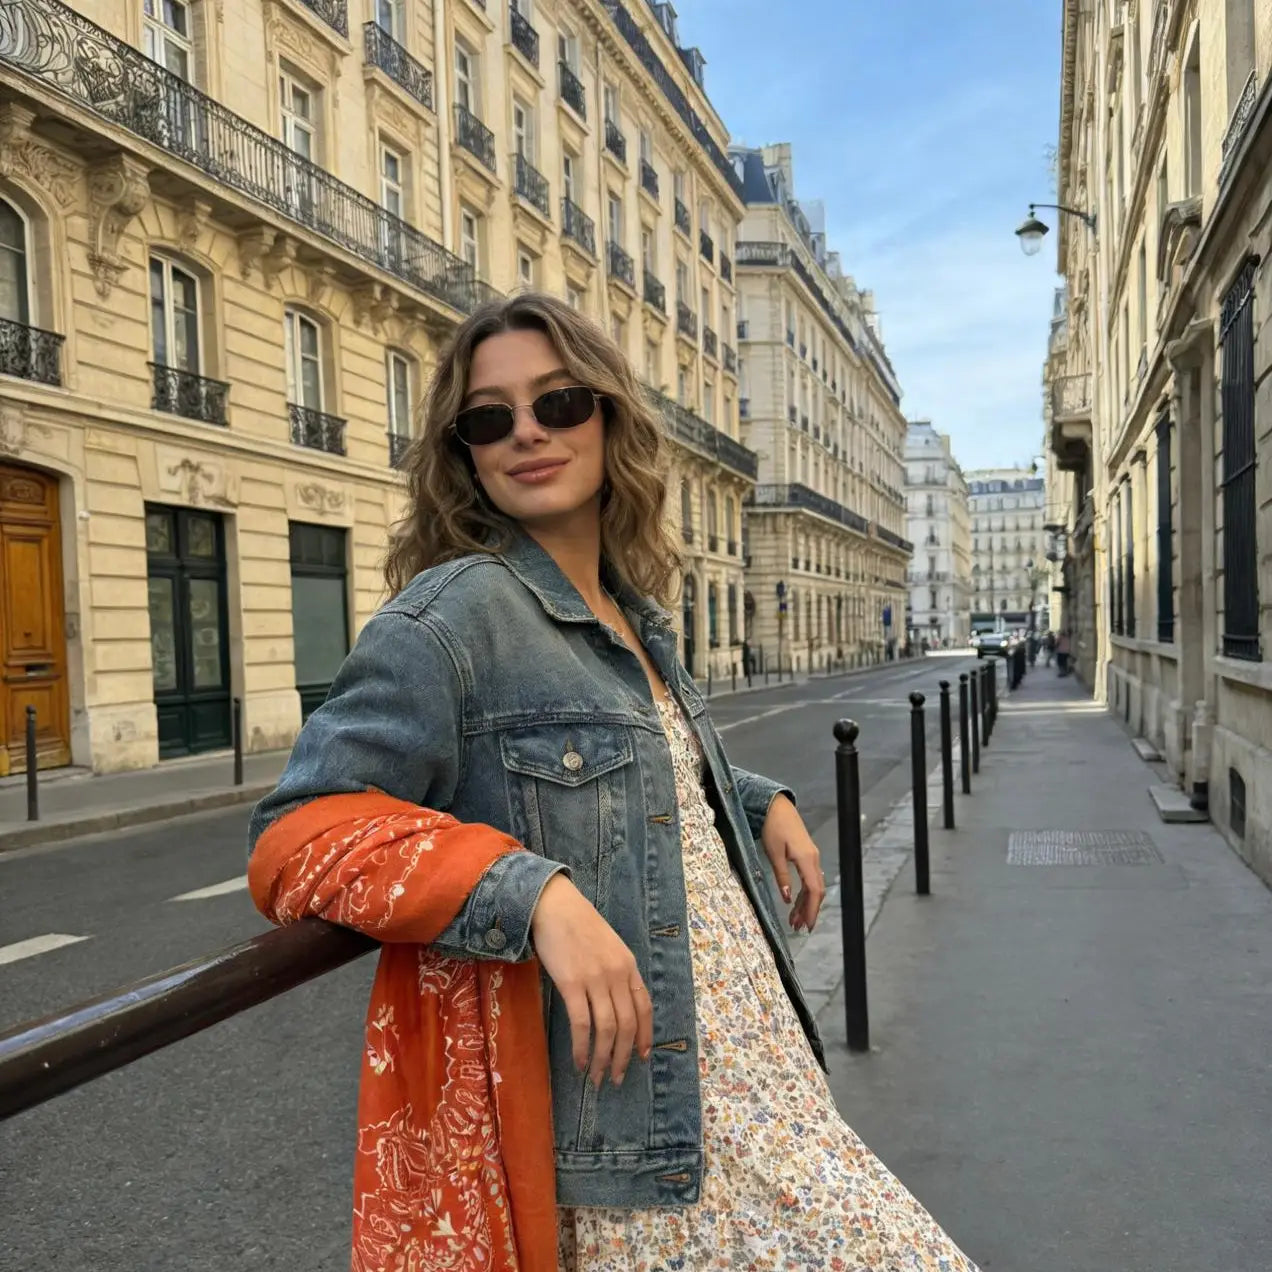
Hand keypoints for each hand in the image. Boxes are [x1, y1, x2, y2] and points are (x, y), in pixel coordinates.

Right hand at [530, 874, 652, 1088]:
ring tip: (597, 1078)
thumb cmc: (578, 923)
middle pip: (627, 1025)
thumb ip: (616, 971)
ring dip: (603, 1059)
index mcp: (629, 965)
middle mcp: (618, 974)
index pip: (644, 1008)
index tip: (641, 1058)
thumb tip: (616, 1003)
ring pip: (607, 1030)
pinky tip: (579, 1061)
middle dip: (623, 1057)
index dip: (645, 1036)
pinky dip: (582, 1048)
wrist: (553, 904)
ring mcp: (596, 979)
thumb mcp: (609, 945)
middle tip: (616, 1079)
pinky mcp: (571, 983)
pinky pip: (581, 1024)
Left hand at [759, 795, 825, 932]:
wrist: (776, 806)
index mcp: (806, 859)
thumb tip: (788, 898)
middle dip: (809, 910)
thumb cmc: (773, 827)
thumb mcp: (773, 853)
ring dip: (805, 903)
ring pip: (813, 885)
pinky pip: (809, 878)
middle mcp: (813, 859)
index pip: (814, 890)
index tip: (807, 926)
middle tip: (799, 928)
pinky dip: (804, 892)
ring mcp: (811, 856)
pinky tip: (796, 901)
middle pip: (816, 891)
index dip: (812, 910)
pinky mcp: (806, 854)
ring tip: (795, 920)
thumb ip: (782, 876)